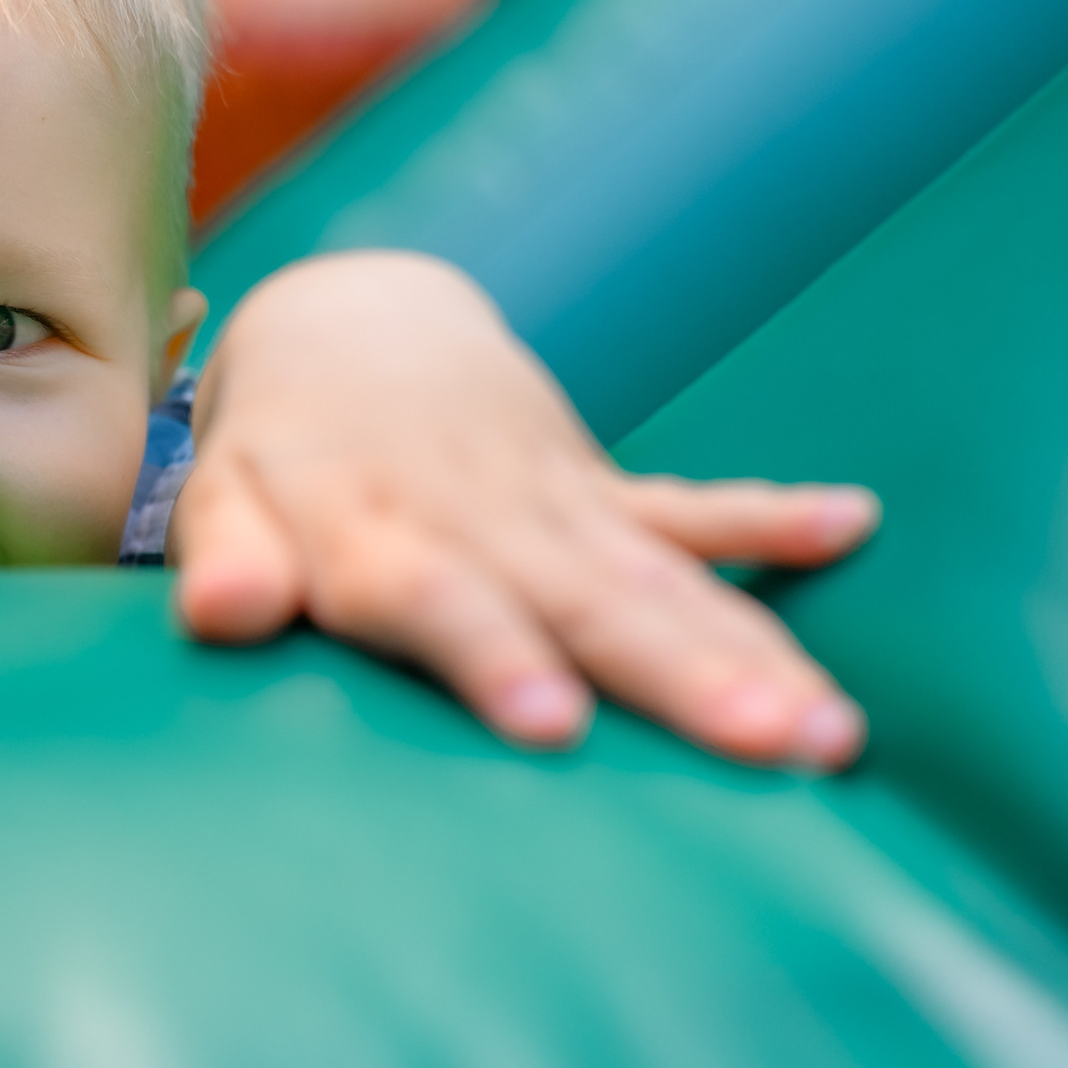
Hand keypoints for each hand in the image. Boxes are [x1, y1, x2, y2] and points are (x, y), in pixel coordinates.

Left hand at [170, 252, 876, 768]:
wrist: (349, 320)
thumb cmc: (275, 449)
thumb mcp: (223, 496)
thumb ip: (227, 554)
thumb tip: (218, 613)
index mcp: (377, 531)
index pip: (438, 597)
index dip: (493, 656)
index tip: (554, 725)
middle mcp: (479, 518)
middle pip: (583, 602)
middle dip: (677, 677)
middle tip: (767, 748)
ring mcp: (552, 503)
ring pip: (658, 580)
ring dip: (748, 648)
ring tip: (831, 727)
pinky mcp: (597, 490)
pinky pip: (688, 508)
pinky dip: (766, 518)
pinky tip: (850, 524)